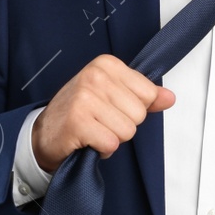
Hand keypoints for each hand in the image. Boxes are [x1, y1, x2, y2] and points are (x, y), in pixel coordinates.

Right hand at [31, 55, 173, 172]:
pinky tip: (87, 141)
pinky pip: (112, 144)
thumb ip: (145, 96)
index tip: (111, 107)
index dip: (134, 108)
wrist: (44, 134)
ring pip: (127, 131)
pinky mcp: (77, 122)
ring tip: (93, 131)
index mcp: (107, 64)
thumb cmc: (80, 112)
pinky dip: (102, 149)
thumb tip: (169, 98)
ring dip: (112, 138)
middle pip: (139, 114)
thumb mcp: (114, 96)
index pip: (149, 94)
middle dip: (123, 125)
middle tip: (100, 122)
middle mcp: (95, 76)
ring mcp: (84, 98)